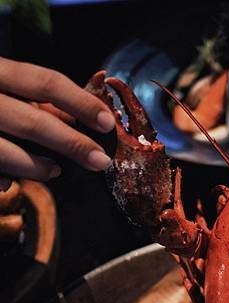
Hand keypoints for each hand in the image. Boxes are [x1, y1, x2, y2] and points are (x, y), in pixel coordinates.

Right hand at [0, 58, 115, 189]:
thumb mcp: (0, 86)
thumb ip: (31, 98)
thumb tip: (74, 114)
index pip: (43, 81)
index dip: (79, 102)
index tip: (107, 121)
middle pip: (32, 120)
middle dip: (72, 143)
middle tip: (100, 160)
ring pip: (5, 151)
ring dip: (37, 167)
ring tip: (55, 171)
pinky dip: (2, 179)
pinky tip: (10, 184)